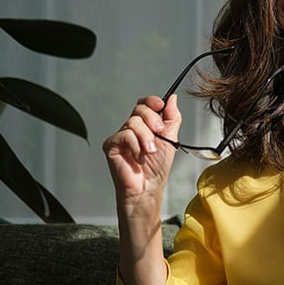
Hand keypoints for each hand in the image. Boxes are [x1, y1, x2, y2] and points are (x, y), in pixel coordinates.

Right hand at [102, 94, 181, 216]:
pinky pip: (124, 135)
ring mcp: (121, 135)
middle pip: (139, 109)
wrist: (148, 186)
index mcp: (146, 124)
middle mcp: (132, 127)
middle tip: (159, 133)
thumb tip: (172, 98)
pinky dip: (135, 145)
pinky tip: (139, 157)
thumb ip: (172, 118)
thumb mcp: (171, 138)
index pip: (145, 103)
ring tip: (150, 152)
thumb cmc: (158, 166)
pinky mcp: (111, 145)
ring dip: (146, 137)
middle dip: (152, 119)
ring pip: (133, 122)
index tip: (160, 105)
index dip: (152, 101)